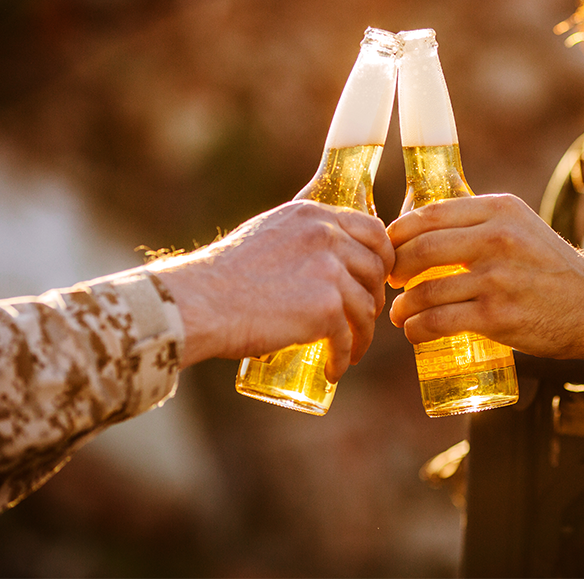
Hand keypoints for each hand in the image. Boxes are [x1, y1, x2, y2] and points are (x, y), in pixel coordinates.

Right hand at [150, 200, 393, 379]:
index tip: (377, 278)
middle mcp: (327, 236)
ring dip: (362, 333)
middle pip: (376, 269)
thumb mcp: (268, 233)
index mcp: (313, 214)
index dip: (382, 257)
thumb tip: (320, 256)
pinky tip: (334, 368)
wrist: (202, 301)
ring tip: (348, 350)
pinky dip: (343, 357)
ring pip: (366, 307)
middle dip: (374, 296)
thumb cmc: (224, 274)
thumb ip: (299, 236)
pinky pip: (348, 338)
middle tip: (362, 317)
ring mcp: (330, 271)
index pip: (373, 229)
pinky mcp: (326, 308)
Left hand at [386, 194, 583, 389]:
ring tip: (400, 313)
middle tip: (391, 279)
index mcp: (500, 210)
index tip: (390, 247)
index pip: (430, 214)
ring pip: (426, 290)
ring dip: (403, 306)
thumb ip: (481, 224)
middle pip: (421, 249)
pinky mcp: (496, 316)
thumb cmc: (552, 269)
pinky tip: (413, 332)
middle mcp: (497, 239)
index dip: (399, 233)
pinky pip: (438, 321)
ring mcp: (496, 279)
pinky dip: (416, 329)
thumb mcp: (522, 227)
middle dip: (396, 267)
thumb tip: (423, 231)